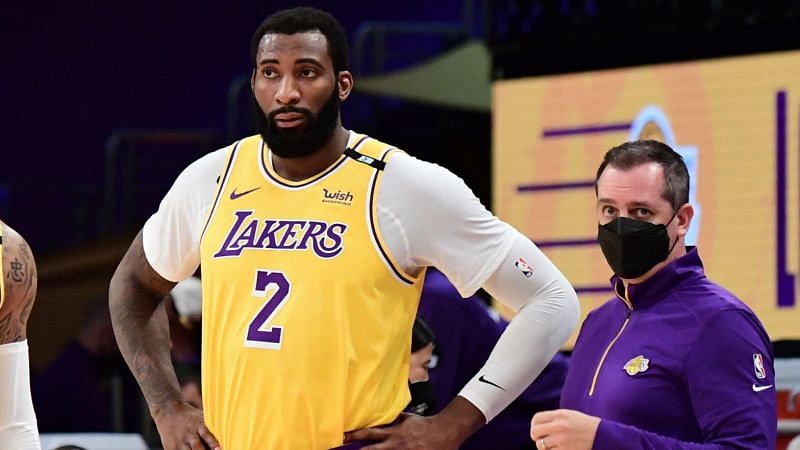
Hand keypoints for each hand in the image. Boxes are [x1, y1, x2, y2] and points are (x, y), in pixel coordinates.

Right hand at [152, 401, 221, 449]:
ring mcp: (180, 442)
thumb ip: (211, 427)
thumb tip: (228, 433)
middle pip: (198, 448)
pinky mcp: (171, 448)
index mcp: (198, 425)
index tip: (219, 449)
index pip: (207, 435)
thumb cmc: (189, 415)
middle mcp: (189, 435)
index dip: (213, 443)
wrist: (168, 410)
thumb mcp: (201, 417)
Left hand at [344, 413, 458, 449]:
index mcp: (393, 433)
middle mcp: (395, 445)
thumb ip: (395, 418)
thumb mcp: (408, 418)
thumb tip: (384, 414)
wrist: (445, 432)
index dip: (354, 435)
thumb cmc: (425, 425)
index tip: (342, 436)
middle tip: (341, 448)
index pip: (369, 434)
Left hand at [530, 409, 599, 449]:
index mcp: (559, 415)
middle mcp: (558, 426)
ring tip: (552, 445)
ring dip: (544, 446)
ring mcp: (561, 439)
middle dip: (536, 436)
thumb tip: (539, 424)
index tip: (538, 429)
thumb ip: (554, 418)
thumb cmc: (585, 424)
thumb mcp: (569, 415)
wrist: (602, 435)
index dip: (534, 424)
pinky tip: (557, 449)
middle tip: (540, 438)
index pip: (536, 418)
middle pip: (534, 432)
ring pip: (541, 445)